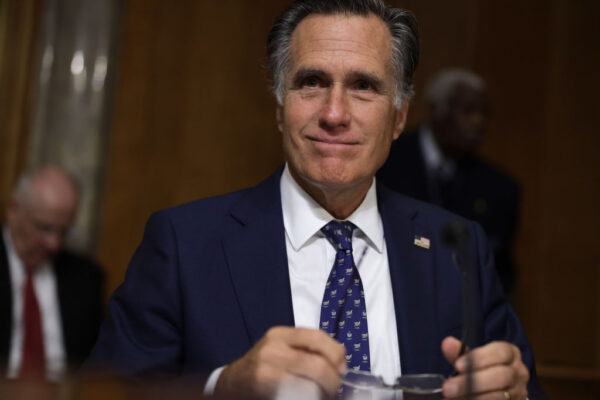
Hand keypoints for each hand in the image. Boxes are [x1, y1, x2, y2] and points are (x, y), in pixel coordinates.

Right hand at [214, 326, 346, 398]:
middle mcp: (273, 350)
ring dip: (322, 392)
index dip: (336, 353)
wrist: (232, 383)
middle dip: (332, 380)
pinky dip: (309, 397)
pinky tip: (309, 397)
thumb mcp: (281, 348)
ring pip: (309, 385)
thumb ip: (307, 348)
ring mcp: (268, 372)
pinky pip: (297, 395)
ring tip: (322, 394)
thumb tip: (341, 360)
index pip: (317, 337)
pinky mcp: (266, 390)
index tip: (342, 367)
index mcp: (280, 335)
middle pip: (317, 365)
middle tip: (334, 388)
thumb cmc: (263, 365)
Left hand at [441, 337, 529, 399]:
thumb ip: (460, 352)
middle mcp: (519, 372)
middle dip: (474, 381)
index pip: (501, 352)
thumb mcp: (472, 358)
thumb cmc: (483, 368)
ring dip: (475, 397)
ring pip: (500, 396)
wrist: (498, 388)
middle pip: (502, 376)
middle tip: (449, 387)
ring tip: (453, 397)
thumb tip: (448, 343)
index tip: (458, 365)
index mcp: (510, 354)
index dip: (480, 358)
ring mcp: (519, 392)